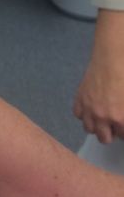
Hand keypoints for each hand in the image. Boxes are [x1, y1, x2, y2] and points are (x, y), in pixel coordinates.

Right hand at [73, 10, 123, 142]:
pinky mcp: (79, 99)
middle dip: (111, 133)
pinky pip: (78, 115)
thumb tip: (122, 116)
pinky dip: (84, 114)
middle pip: (104, 139)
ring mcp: (89, 109)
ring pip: (89, 129)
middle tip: (116, 124)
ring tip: (102, 118)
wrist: (112, 58)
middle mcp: (103, 118)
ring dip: (96, 126)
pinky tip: (91, 107)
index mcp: (121, 119)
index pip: (123, 137)